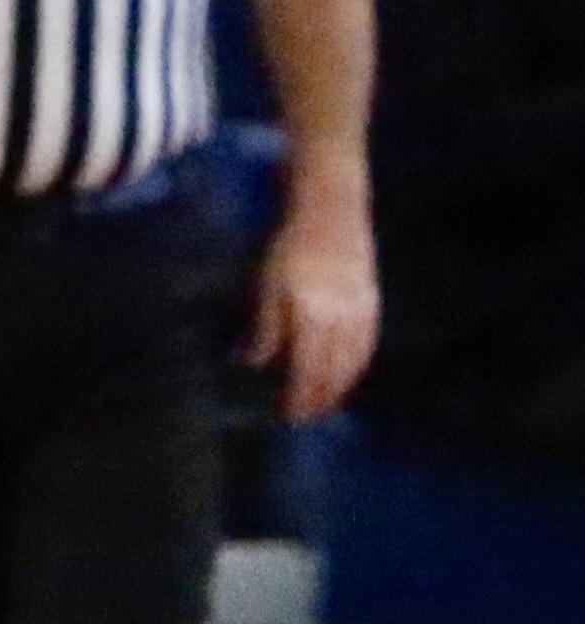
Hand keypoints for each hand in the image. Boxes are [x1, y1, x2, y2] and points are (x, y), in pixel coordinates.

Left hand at [246, 195, 380, 424]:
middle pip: (333, 371)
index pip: (306, 370)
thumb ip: (264, 328)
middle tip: (305, 417)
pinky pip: (368, 342)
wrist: (331, 205)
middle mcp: (342, 317)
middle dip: (320, 397)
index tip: (289, 416)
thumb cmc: (288, 244)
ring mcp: (362, 308)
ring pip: (355, 360)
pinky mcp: (372, 299)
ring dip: (341, 386)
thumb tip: (251, 362)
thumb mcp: (265, 285)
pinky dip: (357, 363)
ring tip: (326, 402)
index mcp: (312, 315)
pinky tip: (348, 370)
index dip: (299, 396)